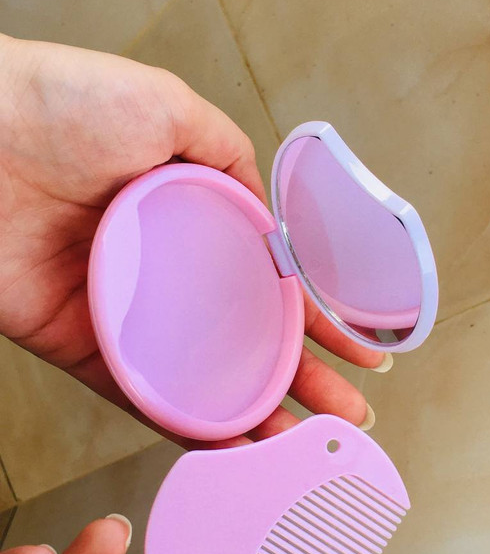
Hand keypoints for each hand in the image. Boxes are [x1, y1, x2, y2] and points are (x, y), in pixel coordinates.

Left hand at [0, 34, 383, 446]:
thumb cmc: (61, 104)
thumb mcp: (168, 108)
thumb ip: (228, 156)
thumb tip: (271, 212)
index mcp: (191, 220)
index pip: (273, 283)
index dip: (322, 319)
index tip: (365, 349)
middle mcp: (167, 273)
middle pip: (249, 341)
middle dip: (304, 381)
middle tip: (349, 417)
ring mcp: (128, 315)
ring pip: (205, 380)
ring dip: (257, 417)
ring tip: (306, 446)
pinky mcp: (82, 347)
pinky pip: (143, 397)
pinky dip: (187, 428)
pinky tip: (234, 450)